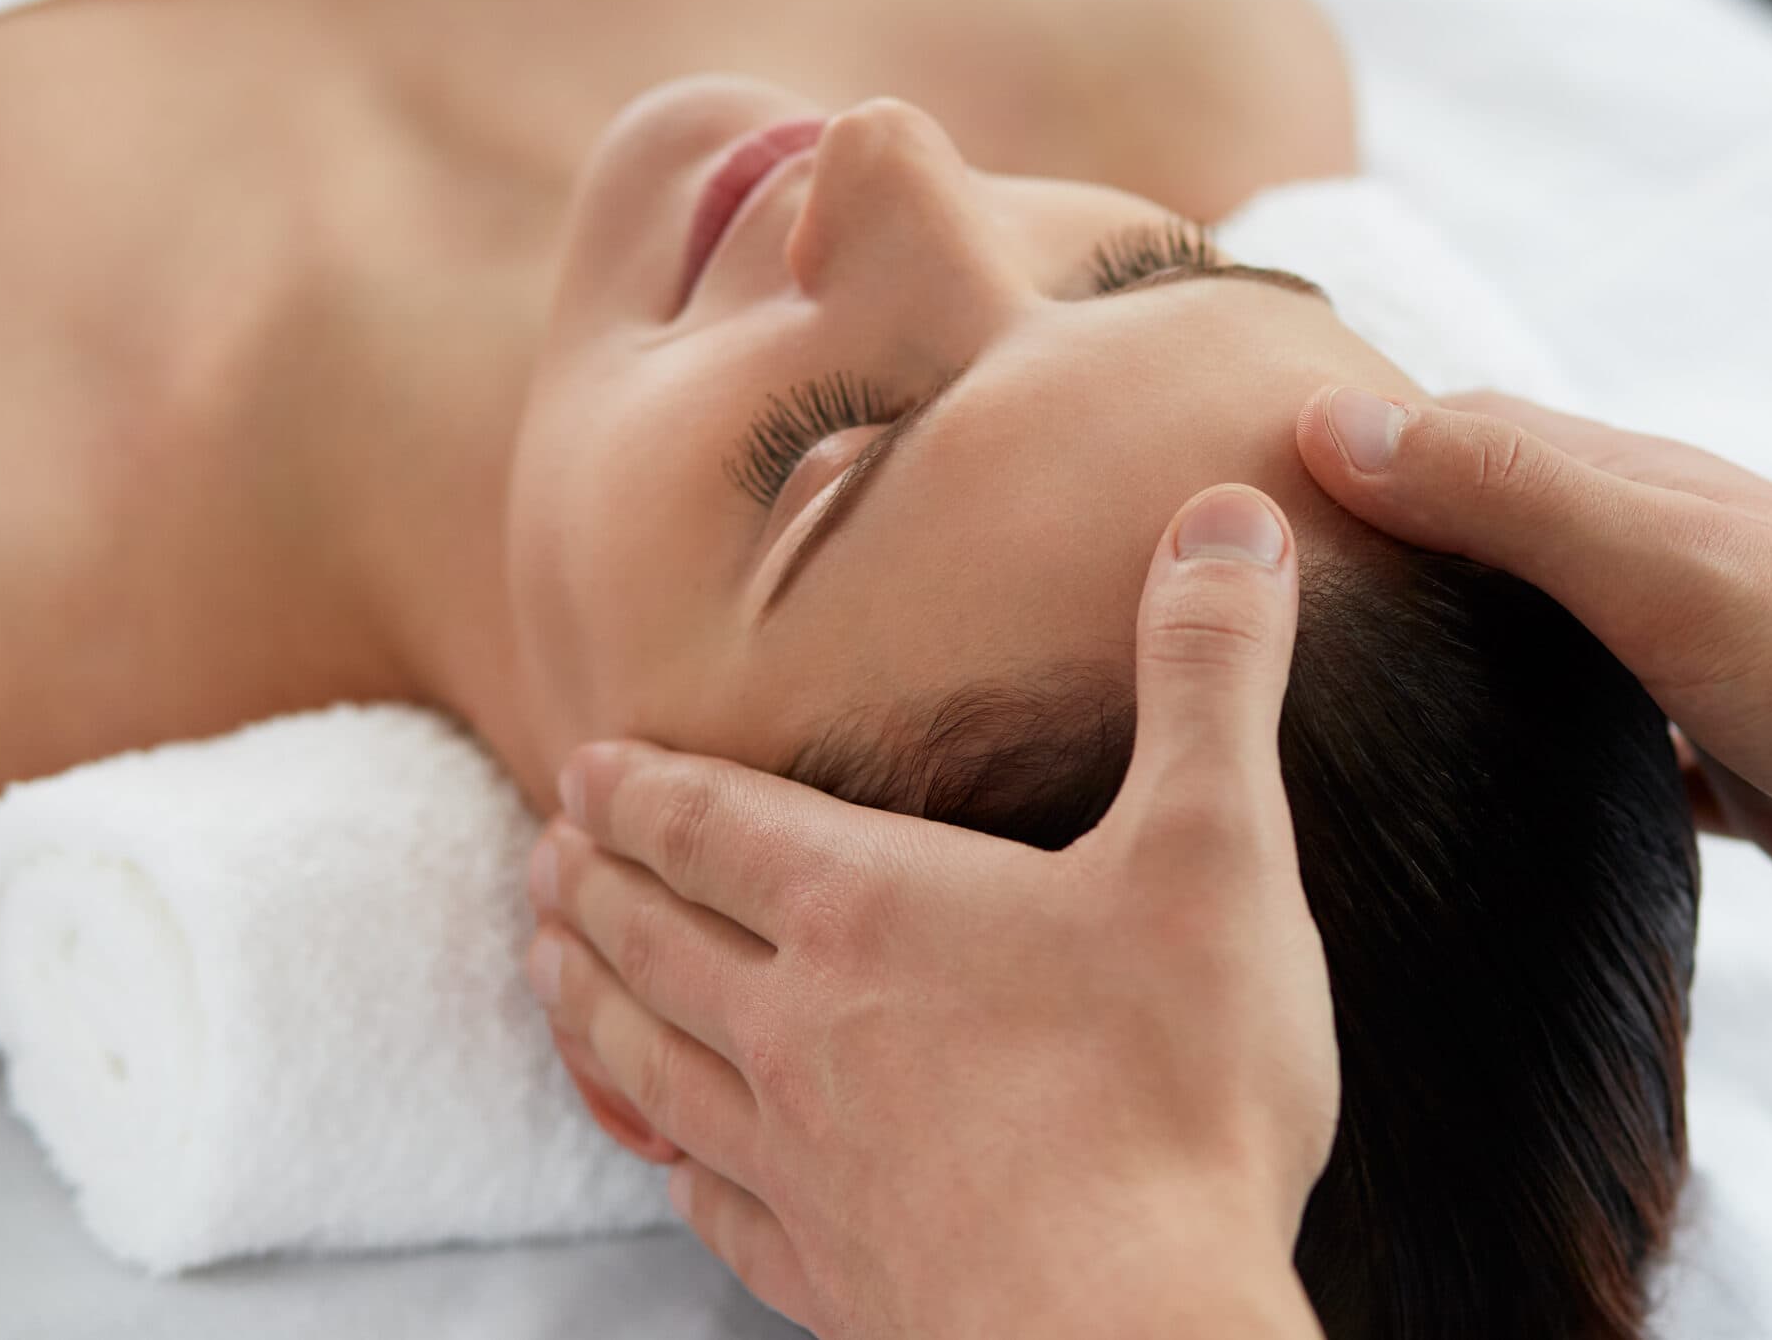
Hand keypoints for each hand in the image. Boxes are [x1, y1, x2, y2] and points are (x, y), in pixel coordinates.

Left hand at [525, 485, 1334, 1338]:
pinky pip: (708, 1201)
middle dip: (591, 883)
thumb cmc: (1173, 1088)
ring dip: (588, 1003)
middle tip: (541, 851)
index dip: (640, 787)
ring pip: (649, 1062)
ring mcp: (800, 1160)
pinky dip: (665, 1161)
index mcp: (871, 910)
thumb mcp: (1217, 848)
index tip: (583, 764)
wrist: (1132, 1328)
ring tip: (547, 967)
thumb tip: (1229, 513)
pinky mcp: (829, 1272)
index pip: (713, 825)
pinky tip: (665, 1162)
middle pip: (653, 938)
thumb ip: (1212, 674)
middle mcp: (801, 1028)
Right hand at [1298, 387, 1771, 960]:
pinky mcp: (1730, 771)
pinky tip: (1475, 815)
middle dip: (1387, 561)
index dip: (1348, 452)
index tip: (1229, 498)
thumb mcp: (1659, 560)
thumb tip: (1330, 422)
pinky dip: (1531, 764)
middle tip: (1258, 624)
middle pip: (1490, 541)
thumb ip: (1506, 492)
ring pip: (1538, 650)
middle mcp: (1655, 562)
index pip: (1458, 438)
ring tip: (1336, 719)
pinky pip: (1598, 753)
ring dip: (1455, 666)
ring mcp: (1693, 667)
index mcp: (1633, 489)